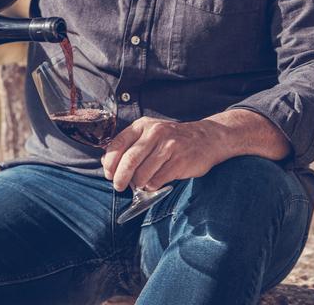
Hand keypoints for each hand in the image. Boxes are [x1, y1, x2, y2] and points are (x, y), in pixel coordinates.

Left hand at [102, 117, 228, 192]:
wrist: (206, 138)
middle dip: (120, 178)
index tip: (109, 175)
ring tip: (142, 183)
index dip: (110, 163)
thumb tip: (108, 164)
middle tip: (119, 186)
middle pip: (129, 161)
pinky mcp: (179, 161)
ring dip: (138, 184)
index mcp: (143, 126)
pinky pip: (157, 181)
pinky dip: (152, 186)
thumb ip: (129, 146)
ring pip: (142, 174)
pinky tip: (156, 182)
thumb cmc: (171, 140)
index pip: (118, 144)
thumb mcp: (149, 135)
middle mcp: (155, 133)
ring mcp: (169, 147)